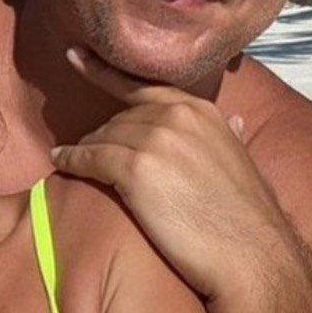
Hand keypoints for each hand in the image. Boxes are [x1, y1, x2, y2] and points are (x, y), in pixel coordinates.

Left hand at [49, 47, 311, 304]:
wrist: (251, 255)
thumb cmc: (246, 217)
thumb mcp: (242, 160)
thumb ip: (228, 135)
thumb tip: (234, 121)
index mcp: (199, 110)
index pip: (142, 86)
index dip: (103, 72)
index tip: (75, 57)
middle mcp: (175, 116)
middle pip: (119, 118)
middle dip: (104, 135)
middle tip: (90, 150)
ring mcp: (154, 140)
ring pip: (103, 137)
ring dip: (86, 149)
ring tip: (72, 158)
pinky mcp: (134, 169)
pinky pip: (89, 158)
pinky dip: (71, 160)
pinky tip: (60, 162)